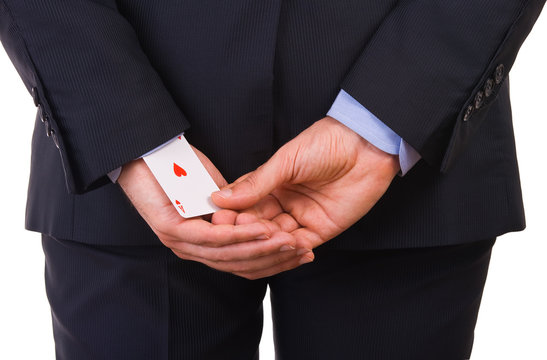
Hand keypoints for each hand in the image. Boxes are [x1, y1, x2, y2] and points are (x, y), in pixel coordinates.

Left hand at [118, 147, 304, 278]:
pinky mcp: (174, 230)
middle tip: (304, 253)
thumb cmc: (181, 170)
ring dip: (263, 248)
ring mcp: (181, 242)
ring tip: (290, 242)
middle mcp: (191, 249)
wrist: (146, 153)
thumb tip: (264, 219)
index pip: (244, 261)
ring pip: (230, 254)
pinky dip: (241, 235)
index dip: (274, 258)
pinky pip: (214, 237)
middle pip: (241, 263)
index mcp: (202, 244)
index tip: (302, 252)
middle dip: (275, 258)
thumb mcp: (218, 191)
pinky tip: (263, 230)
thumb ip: (238, 208)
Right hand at [212, 116, 399, 249]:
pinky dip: (292, 249)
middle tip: (236, 233)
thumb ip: (255, 183)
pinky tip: (283, 246)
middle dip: (248, 231)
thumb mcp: (285, 161)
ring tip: (260, 240)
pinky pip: (301, 245)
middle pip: (258, 226)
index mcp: (270, 185)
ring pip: (277, 240)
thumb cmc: (326, 142)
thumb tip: (221, 198)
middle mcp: (283, 203)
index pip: (245, 206)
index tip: (219, 221)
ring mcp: (301, 217)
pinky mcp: (321, 229)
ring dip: (268, 242)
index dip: (233, 214)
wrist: (364, 145)